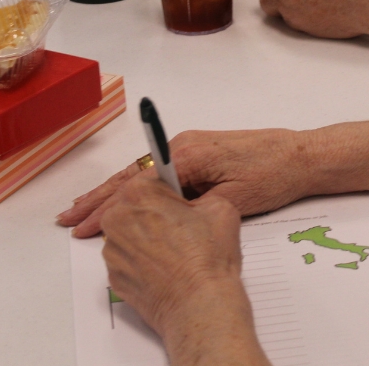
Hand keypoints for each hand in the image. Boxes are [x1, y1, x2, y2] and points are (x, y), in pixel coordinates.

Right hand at [58, 128, 323, 237]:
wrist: (300, 155)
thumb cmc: (272, 175)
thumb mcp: (232, 200)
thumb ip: (194, 208)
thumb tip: (164, 219)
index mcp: (188, 155)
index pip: (136, 185)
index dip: (106, 206)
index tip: (83, 224)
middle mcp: (183, 145)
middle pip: (131, 176)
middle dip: (98, 199)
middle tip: (68, 218)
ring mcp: (190, 146)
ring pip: (141, 173)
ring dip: (112, 192)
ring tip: (83, 208)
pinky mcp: (199, 151)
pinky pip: (158, 171)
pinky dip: (135, 186)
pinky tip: (121, 197)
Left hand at [101, 177, 267, 362]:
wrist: (199, 305)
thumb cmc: (208, 258)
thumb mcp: (221, 207)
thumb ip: (201, 196)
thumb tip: (194, 203)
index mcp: (140, 193)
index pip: (153, 179)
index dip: (172, 190)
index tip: (181, 199)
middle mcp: (117, 218)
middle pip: (136, 206)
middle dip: (156, 213)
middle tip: (183, 228)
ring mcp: (112, 250)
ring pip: (130, 233)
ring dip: (148, 238)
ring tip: (176, 252)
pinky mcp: (113, 275)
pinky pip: (128, 260)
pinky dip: (143, 262)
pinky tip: (165, 269)